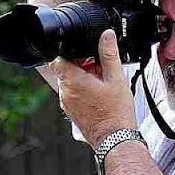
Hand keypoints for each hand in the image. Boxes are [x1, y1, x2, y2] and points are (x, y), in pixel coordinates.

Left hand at [50, 30, 136, 147]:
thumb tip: (107, 35)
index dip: (70, 52)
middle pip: (65, 70)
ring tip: (102, 84)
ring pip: (70, 83)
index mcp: (72, 80)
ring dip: (83, 79)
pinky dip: (83, 91)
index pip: (58, 59)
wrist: (115, 138)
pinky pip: (73, 95)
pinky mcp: (72, 112)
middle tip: (100, 69)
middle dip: (81, 65)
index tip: (85, 54)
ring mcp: (67, 104)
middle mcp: (65, 92)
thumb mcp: (116, 78)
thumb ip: (109, 54)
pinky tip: (100, 95)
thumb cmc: (115, 112)